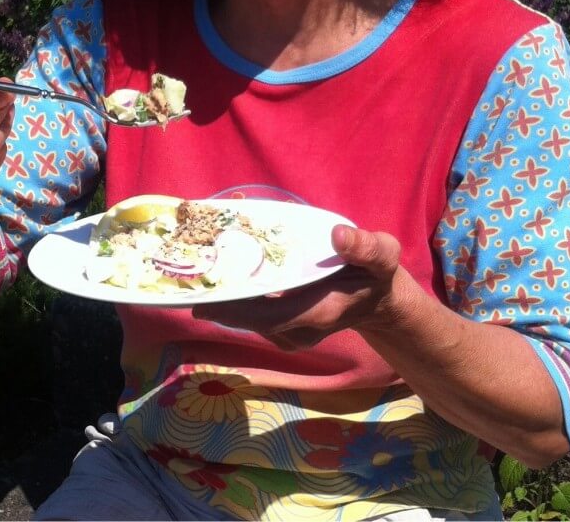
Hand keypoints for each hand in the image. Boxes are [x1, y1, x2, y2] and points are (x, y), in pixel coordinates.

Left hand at [193, 225, 417, 349]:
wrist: (378, 300)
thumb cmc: (377, 274)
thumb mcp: (383, 255)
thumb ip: (367, 247)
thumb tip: (339, 236)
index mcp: (321, 311)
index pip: (273, 316)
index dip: (238, 310)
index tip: (206, 302)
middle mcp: (301, 329)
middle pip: (251, 321)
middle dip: (219, 305)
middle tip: (186, 286)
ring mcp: (290, 332)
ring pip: (248, 320)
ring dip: (222, 302)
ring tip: (193, 279)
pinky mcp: (283, 326)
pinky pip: (252, 315)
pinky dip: (233, 300)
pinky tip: (215, 280)